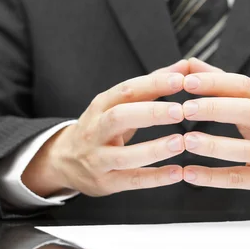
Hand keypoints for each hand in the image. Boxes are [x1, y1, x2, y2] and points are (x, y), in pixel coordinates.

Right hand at [22, 60, 189, 197]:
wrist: (64, 160)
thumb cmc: (102, 126)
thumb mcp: (119, 103)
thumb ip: (152, 85)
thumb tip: (184, 66)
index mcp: (102, 105)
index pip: (127, 90)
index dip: (153, 84)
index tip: (180, 80)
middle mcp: (96, 129)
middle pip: (120, 117)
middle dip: (151, 113)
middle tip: (180, 111)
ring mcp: (98, 158)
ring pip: (124, 155)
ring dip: (154, 149)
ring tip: (181, 143)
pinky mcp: (105, 182)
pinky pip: (131, 180)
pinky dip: (154, 178)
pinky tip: (177, 173)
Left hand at [180, 58, 249, 200]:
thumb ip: (222, 84)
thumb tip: (190, 63)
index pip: (244, 86)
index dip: (216, 82)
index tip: (187, 81)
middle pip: (249, 111)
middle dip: (215, 108)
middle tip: (185, 109)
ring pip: (246, 149)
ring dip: (214, 145)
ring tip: (186, 140)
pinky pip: (238, 178)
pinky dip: (212, 177)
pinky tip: (189, 173)